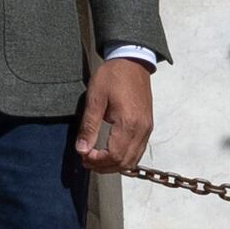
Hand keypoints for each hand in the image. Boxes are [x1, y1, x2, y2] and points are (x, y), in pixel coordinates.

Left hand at [73, 56, 153, 174]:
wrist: (132, 61)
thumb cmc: (112, 76)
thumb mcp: (95, 98)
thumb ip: (89, 126)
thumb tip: (82, 150)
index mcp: (129, 123)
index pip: (115, 155)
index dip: (98, 161)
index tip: (83, 156)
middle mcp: (142, 129)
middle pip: (125, 162)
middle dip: (104, 167)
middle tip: (86, 161)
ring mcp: (147, 129)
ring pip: (133, 160)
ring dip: (115, 165)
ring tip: (96, 160)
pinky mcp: (147, 126)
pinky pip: (138, 151)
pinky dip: (124, 158)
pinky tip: (111, 153)